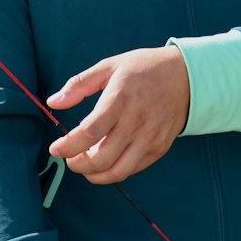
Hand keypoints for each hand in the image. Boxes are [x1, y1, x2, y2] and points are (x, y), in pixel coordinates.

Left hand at [46, 45, 190, 184]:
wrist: (186, 76)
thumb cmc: (144, 69)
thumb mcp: (109, 66)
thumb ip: (79, 84)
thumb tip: (53, 102)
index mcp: (120, 99)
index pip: (89, 133)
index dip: (68, 146)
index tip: (55, 148)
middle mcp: (136, 122)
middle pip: (101, 158)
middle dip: (78, 165)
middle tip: (69, 158)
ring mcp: (150, 138)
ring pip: (117, 171)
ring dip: (95, 175)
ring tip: (86, 165)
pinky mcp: (159, 147)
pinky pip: (133, 169)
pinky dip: (114, 171)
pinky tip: (106, 161)